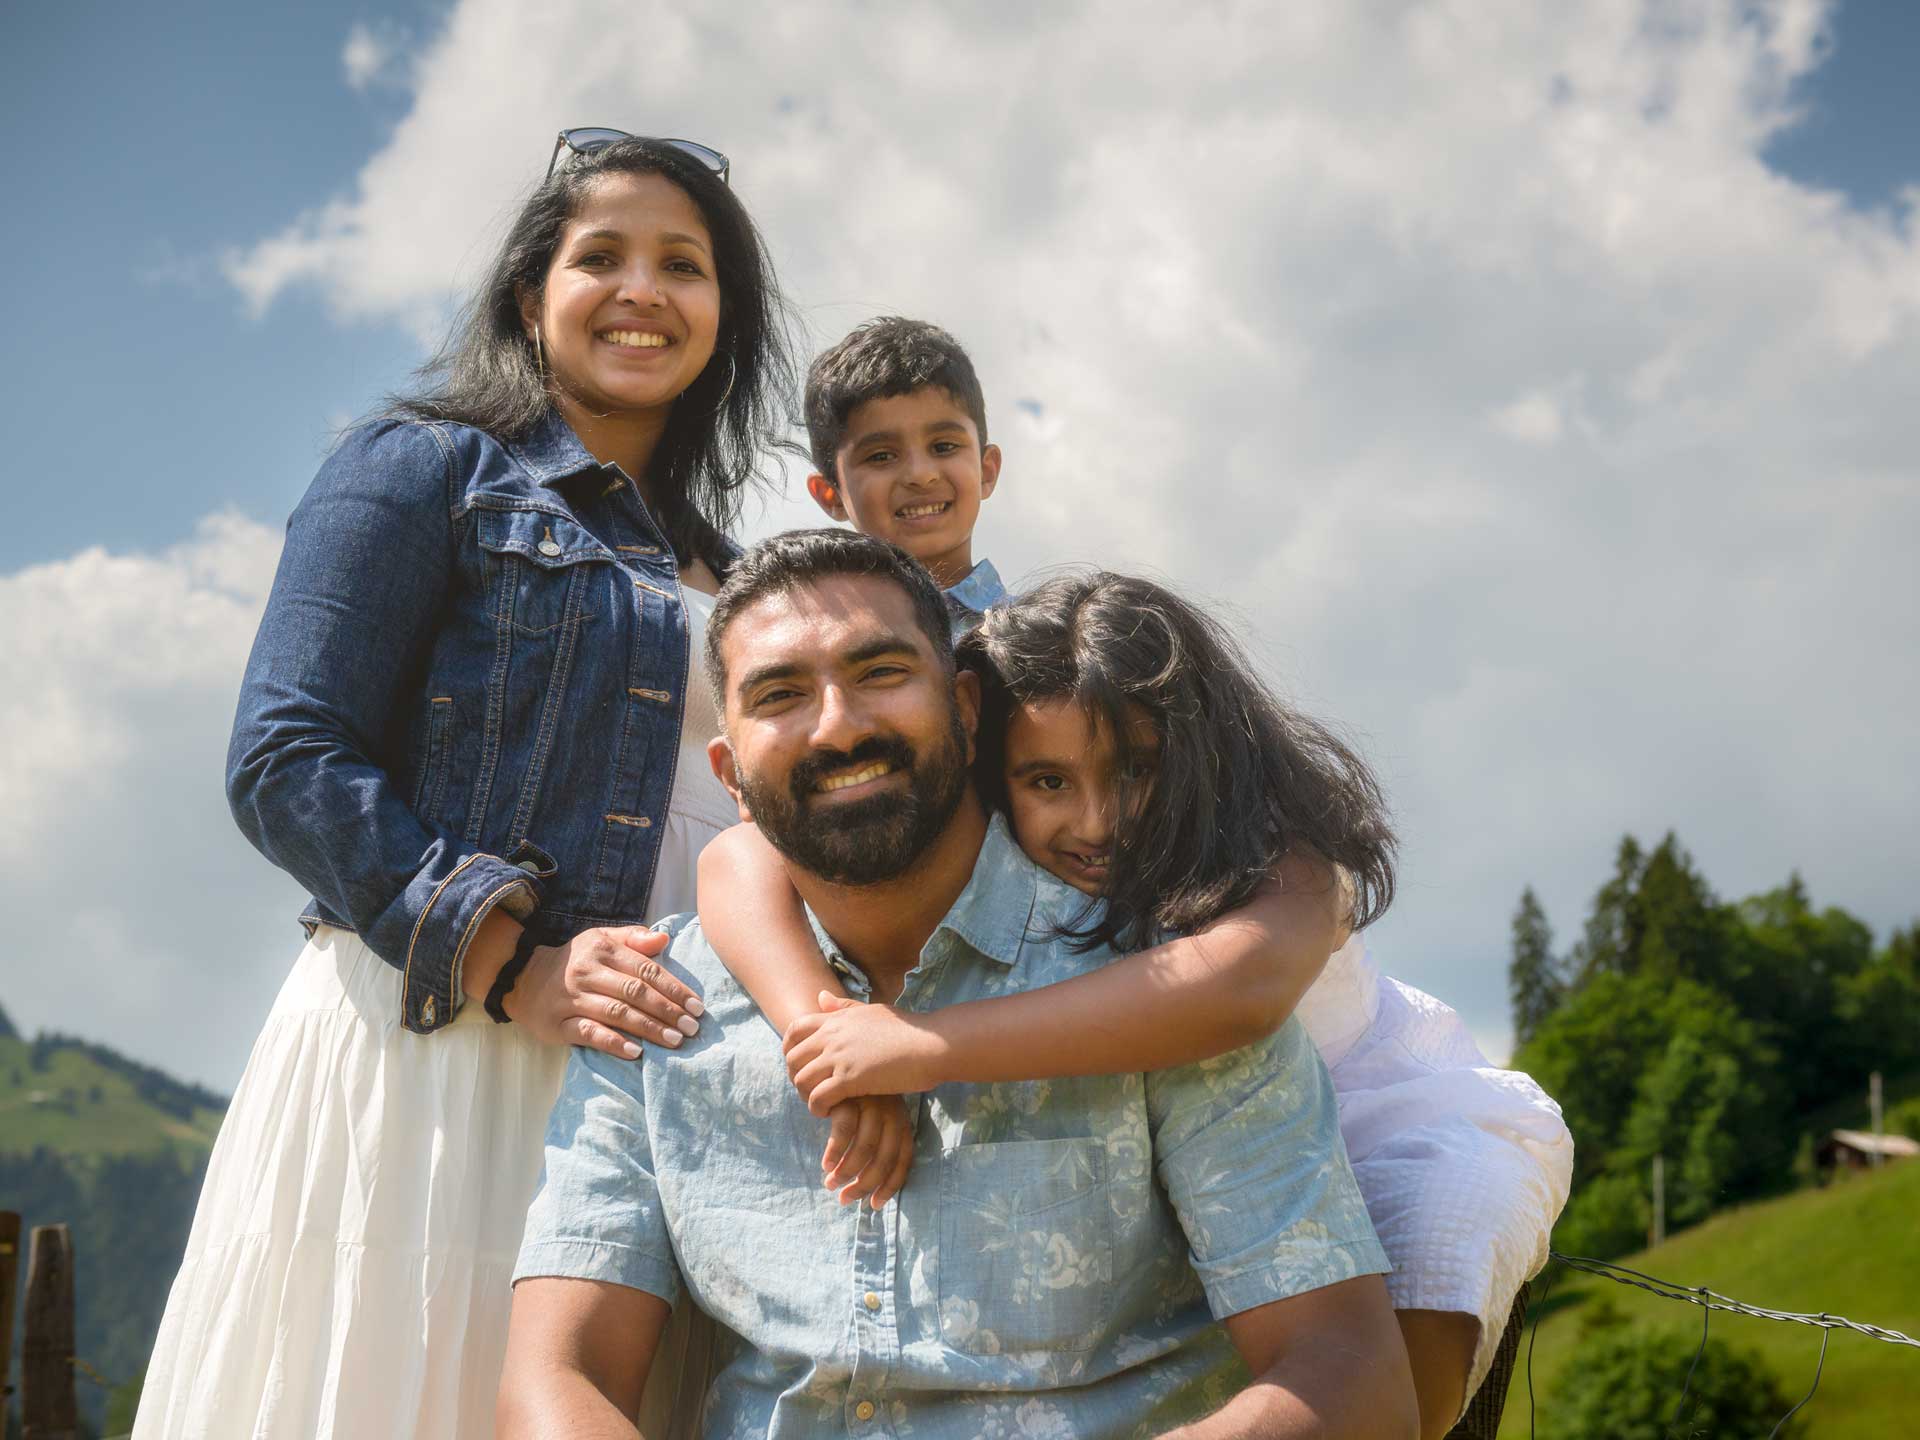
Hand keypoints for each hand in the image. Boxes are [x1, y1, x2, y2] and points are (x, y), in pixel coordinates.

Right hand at [505, 927, 704, 1058]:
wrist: (524, 978)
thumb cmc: (576, 961)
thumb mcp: (601, 940)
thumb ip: (634, 939)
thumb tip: (665, 939)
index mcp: (603, 950)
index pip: (646, 970)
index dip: (674, 988)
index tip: (697, 1006)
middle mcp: (588, 973)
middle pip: (635, 993)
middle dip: (667, 1011)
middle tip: (692, 1028)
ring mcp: (572, 1000)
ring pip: (616, 1014)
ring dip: (649, 1028)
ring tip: (674, 1041)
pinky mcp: (558, 1025)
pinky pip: (589, 1034)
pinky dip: (614, 1043)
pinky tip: (636, 1052)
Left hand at [783, 992, 944, 1114]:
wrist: (931, 1044)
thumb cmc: (908, 1029)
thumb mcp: (871, 1011)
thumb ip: (844, 1007)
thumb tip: (820, 996)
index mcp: (837, 1018)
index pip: (794, 1029)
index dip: (789, 1049)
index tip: (799, 1065)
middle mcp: (833, 1035)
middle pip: (792, 1058)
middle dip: (796, 1077)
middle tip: (811, 1090)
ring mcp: (840, 1056)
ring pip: (801, 1080)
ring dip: (807, 1096)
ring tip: (822, 1104)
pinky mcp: (850, 1079)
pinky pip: (818, 1098)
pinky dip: (819, 1109)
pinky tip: (832, 1113)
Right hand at [820, 1094, 914, 1209]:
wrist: (840, 1053)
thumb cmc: (857, 1091)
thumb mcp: (874, 1112)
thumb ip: (875, 1140)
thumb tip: (869, 1181)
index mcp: (900, 1118)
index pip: (903, 1158)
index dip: (891, 1184)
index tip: (876, 1205)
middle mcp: (890, 1112)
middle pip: (884, 1159)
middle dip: (864, 1185)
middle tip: (845, 1199)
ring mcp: (870, 1102)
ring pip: (864, 1149)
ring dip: (846, 1173)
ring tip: (831, 1184)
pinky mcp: (849, 1095)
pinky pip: (844, 1132)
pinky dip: (835, 1153)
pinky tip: (826, 1164)